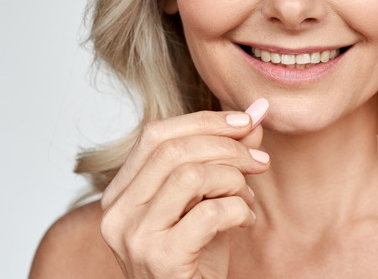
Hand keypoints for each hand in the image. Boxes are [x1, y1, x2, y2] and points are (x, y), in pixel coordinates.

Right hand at [100, 99, 269, 277]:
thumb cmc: (194, 258)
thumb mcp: (207, 200)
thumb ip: (223, 159)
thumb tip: (253, 117)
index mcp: (120, 193)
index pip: (155, 135)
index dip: (203, 121)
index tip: (245, 121)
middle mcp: (117, 213)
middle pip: (174, 150)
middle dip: (227, 147)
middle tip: (260, 162)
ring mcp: (135, 237)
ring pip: (191, 176)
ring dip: (233, 179)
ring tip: (247, 197)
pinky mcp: (161, 259)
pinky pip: (210, 213)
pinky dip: (239, 210)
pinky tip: (246, 222)